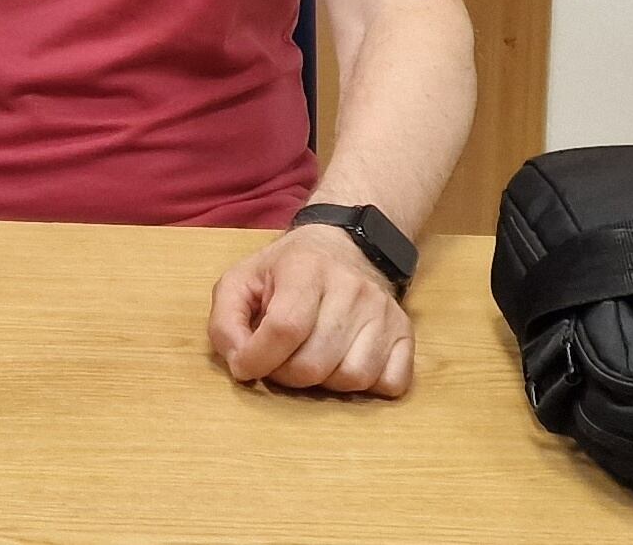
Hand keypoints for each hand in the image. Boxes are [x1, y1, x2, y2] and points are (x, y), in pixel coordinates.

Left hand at [208, 225, 415, 397]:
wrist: (346, 246)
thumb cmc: (287, 270)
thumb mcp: (241, 279)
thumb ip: (225, 320)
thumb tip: (238, 364)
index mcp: (305, 269)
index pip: (284, 328)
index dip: (258, 359)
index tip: (244, 367)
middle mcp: (351, 289)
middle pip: (315, 362)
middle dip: (286, 375)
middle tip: (279, 361)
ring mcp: (384, 313)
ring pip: (353, 378)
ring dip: (325, 383)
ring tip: (311, 360)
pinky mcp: (407, 334)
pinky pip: (391, 383)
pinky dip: (365, 387)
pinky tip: (344, 363)